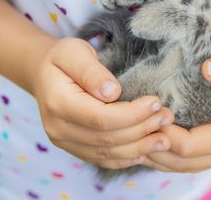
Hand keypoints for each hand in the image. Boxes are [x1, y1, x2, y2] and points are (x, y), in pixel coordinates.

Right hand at [32, 38, 174, 168]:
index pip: (101, 117)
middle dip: (142, 129)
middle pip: (107, 138)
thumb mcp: (74, 52)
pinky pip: (102, 159)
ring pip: (106, 153)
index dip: (132, 114)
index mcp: (58, 103)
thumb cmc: (63, 58)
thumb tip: (113, 92)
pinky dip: (126, 158)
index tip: (155, 102)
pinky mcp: (74, 148)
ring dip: (139, 147)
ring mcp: (64, 142)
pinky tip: (146, 151)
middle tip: (167, 117)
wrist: (43, 73)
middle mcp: (58, 129)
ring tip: (165, 138)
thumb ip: (92, 71)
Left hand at [142, 59, 210, 172]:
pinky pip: (188, 161)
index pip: (186, 146)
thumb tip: (207, 68)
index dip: (162, 134)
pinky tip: (150, 142)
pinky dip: (167, 155)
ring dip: (156, 156)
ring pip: (181, 166)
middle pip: (178, 162)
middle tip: (127, 131)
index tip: (145, 116)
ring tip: (131, 139)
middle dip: (152, 149)